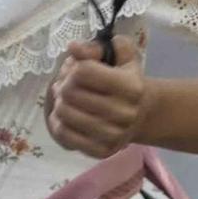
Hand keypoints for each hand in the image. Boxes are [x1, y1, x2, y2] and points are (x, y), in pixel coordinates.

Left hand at [45, 31, 149, 159]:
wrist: (141, 114)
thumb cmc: (126, 79)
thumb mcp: (121, 55)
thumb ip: (96, 47)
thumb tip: (73, 48)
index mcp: (130, 86)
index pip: (83, 71)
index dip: (73, 67)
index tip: (75, 69)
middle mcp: (124, 113)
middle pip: (70, 92)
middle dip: (63, 83)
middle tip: (65, 84)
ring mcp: (113, 135)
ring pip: (64, 113)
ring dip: (58, 102)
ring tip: (65, 98)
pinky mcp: (101, 151)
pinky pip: (63, 135)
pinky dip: (56, 122)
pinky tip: (62, 116)